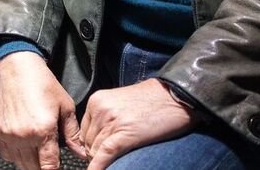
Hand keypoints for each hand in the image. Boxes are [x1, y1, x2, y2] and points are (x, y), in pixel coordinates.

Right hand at [0, 52, 87, 169]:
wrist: (18, 69)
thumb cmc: (43, 84)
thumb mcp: (65, 107)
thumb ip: (73, 134)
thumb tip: (81, 153)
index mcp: (43, 131)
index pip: (49, 166)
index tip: (59, 169)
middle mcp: (24, 136)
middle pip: (34, 168)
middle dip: (44, 167)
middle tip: (51, 159)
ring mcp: (10, 135)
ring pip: (20, 164)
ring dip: (30, 164)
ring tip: (39, 155)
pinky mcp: (0, 131)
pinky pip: (6, 155)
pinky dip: (15, 156)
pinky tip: (24, 148)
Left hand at [79, 78, 195, 169]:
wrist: (175, 96)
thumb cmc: (153, 101)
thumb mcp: (120, 102)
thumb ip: (106, 117)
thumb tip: (98, 138)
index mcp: (97, 100)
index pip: (84, 131)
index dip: (91, 145)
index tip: (97, 152)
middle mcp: (100, 109)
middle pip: (88, 142)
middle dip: (96, 153)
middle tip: (110, 158)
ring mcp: (111, 122)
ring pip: (95, 151)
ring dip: (101, 160)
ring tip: (117, 160)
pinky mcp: (125, 134)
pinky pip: (105, 155)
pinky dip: (98, 167)